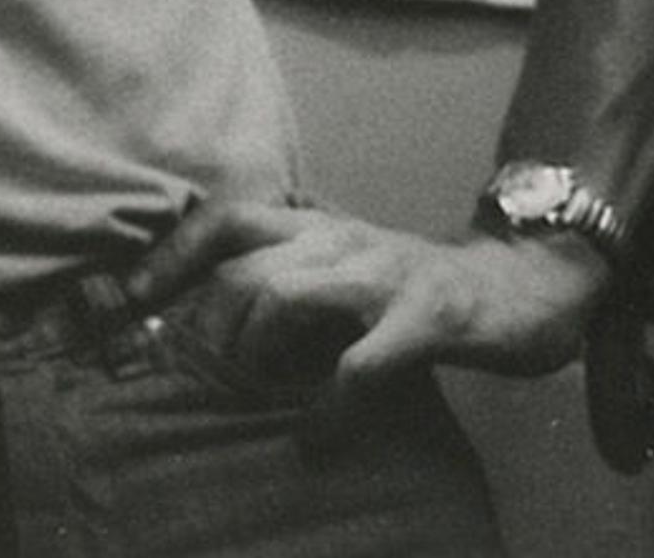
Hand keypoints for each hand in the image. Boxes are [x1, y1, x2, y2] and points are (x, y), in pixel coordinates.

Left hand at [126, 197, 605, 417]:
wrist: (525, 283)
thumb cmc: (415, 288)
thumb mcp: (345, 267)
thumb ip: (288, 278)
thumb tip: (210, 320)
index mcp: (315, 226)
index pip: (223, 219)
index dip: (169, 256)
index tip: (128, 301)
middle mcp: (341, 238)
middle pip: (242, 267)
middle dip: (210, 325)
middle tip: (207, 376)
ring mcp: (386, 273)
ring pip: (287, 296)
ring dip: (258, 353)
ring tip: (257, 393)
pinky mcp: (431, 316)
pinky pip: (362, 362)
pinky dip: (329, 403)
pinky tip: (316, 434)